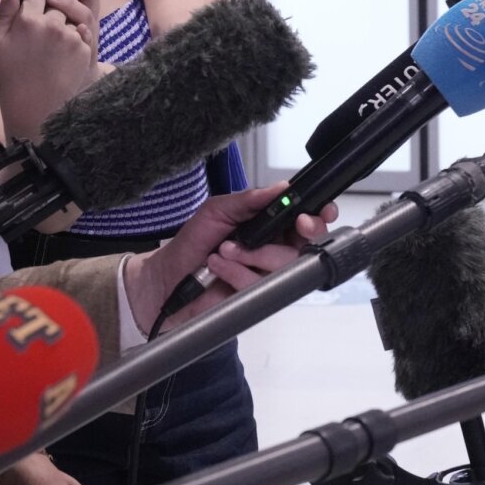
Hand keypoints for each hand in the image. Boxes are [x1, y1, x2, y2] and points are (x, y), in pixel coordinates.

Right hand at [0, 0, 99, 138]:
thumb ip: (3, 13)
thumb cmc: (9, 80)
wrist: (37, 112)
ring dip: (64, 20)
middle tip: (46, 12)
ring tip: (50, 42)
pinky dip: (74, 35)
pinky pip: (81, 31)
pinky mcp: (85, 49)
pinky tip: (61, 52)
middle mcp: (51, 25)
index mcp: (26, 20)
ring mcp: (71, 37)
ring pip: (71, 14)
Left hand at [125, 184, 338, 331]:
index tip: (317, 212)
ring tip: (224, 250)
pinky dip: (237, 272)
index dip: (318, 215)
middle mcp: (273, 249)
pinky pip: (262, 284)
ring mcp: (267, 274)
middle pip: (308, 243)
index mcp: (269, 225)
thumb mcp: (217, 211)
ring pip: (286, 264)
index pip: (304, 219)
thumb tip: (281, 188)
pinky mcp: (257, 296)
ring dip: (255, 253)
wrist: (167, 279)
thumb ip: (249, 200)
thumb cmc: (191, 243)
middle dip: (304, 233)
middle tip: (296, 226)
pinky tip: (219, 267)